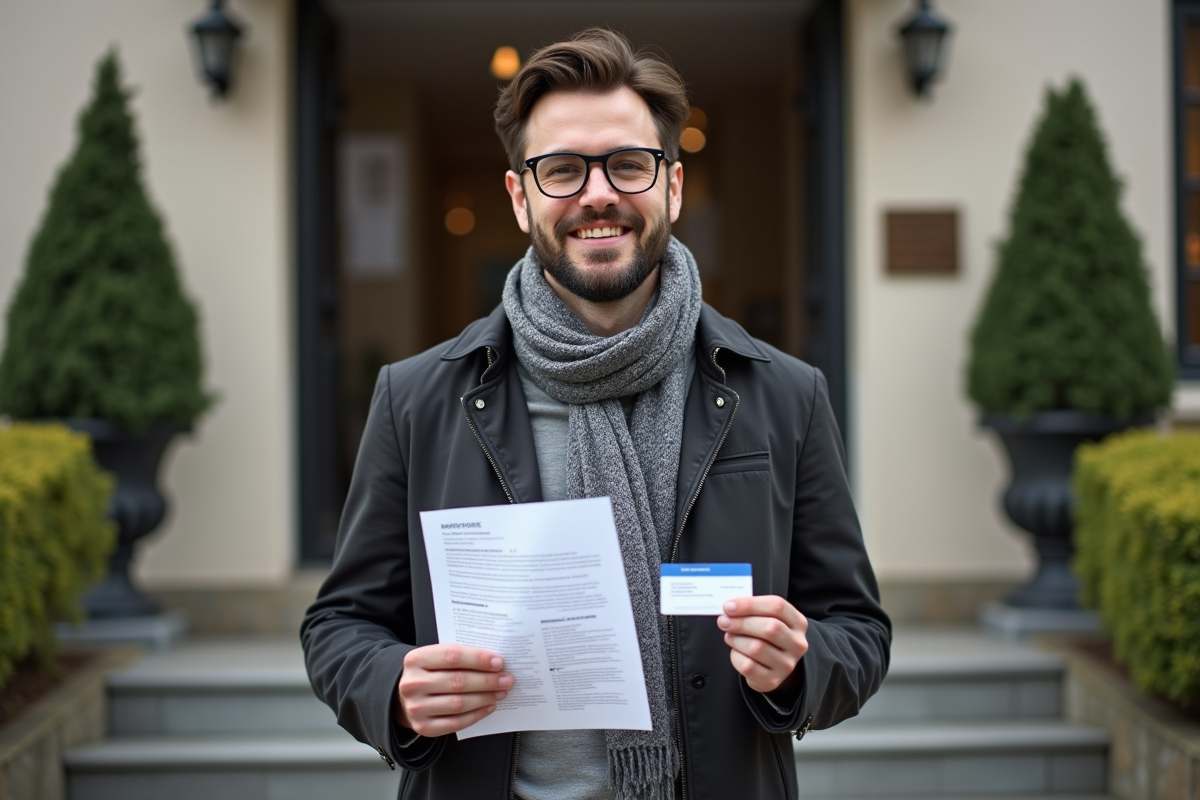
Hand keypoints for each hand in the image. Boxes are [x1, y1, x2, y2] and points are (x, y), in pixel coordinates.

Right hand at [394, 644, 512, 736]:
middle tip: (506, 679)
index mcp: (416, 659)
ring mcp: (416, 707)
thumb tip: (494, 662)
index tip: (499, 662)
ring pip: (459, 703)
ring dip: (485, 698)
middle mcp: (413, 684)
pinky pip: (456, 722)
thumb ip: (459, 657)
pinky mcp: (423, 727)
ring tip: (501, 692)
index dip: (478, 659)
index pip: (452, 656)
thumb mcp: (435, 658)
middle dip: (487, 680)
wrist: (404, 696)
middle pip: (458, 681)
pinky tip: (489, 706)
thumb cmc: (429, 672)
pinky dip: (476, 714)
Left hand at [717, 595, 808, 693]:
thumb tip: (730, 607)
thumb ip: (753, 610)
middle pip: (770, 627)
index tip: (729, 606)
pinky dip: (736, 657)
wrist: (774, 666)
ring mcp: (786, 664)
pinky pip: (748, 666)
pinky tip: (736, 652)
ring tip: (730, 637)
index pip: (777, 606)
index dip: (750, 604)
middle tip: (724, 621)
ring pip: (757, 647)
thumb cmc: (768, 638)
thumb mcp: (768, 619)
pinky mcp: (772, 680)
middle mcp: (797, 644)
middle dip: (741, 623)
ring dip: (736, 640)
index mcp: (798, 623)